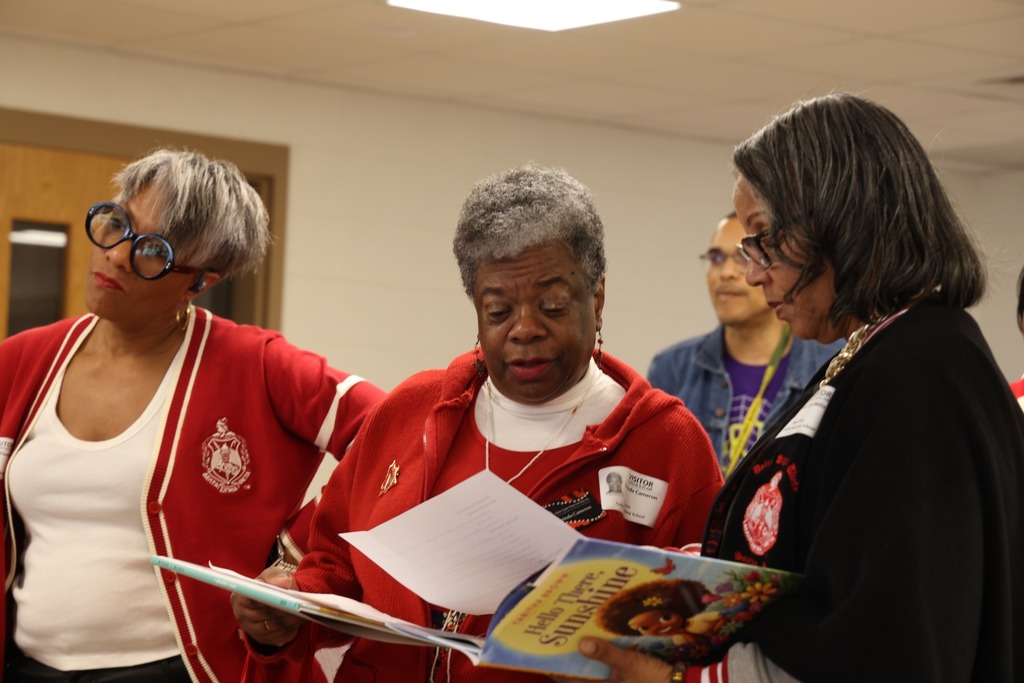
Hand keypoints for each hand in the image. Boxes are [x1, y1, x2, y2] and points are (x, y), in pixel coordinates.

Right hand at [230, 566, 303, 647]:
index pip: (251, 599)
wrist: (273, 600)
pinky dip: (291, 627)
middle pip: (263, 614)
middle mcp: (242, 616)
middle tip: (297, 604)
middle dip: (281, 608)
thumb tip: (283, 583)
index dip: (266, 597)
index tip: (282, 594)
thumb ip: (276, 577)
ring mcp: (252, 630)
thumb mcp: (272, 575)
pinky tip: (301, 618)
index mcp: (240, 597)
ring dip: (289, 619)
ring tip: (303, 611)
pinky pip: (279, 635)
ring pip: (272, 626)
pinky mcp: (265, 639)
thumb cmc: (271, 584)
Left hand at [551, 637, 674, 682]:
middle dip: (573, 658)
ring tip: (581, 635)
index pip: (569, 680)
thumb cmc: (653, 681)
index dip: (557, 666)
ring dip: (588, 658)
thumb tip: (581, 644)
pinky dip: (603, 660)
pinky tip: (604, 643)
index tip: (547, 649)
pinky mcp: (627, 682)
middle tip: (564, 636)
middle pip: (581, 676)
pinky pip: (608, 672)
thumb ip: (605, 653)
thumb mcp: (629, 664)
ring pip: (594, 674)